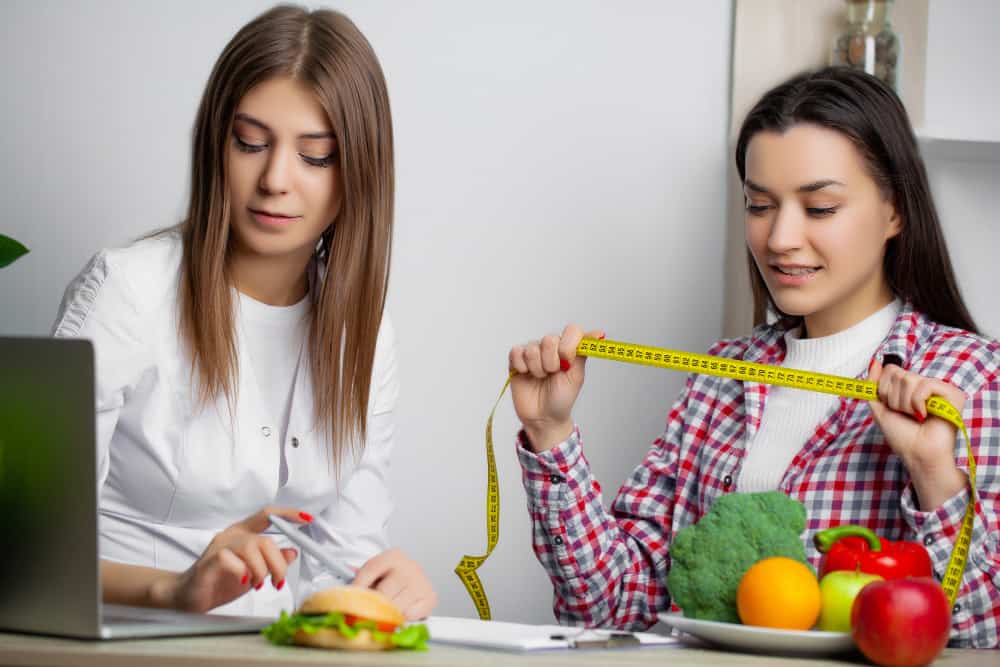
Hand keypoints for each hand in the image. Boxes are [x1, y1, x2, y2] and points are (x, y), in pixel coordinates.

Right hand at [153, 506, 306, 612]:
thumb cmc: (220, 582)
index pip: (268, 515)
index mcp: (243, 533)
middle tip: (277, 581)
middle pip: (265, 539)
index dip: (288, 514)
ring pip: (251, 547)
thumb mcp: (253, 572)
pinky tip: (243, 582)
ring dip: (261, 570)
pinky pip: (231, 560)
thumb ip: (270, 561)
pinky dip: (243, 572)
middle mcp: (232, 535)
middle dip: (277, 563)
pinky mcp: (209, 561)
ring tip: (257, 585)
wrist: (186, 596)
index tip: (307, 519)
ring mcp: (219, 546)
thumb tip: (293, 552)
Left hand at [351, 548, 436, 619]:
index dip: (358, 587)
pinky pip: (411, 614)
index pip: (371, 570)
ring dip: (388, 614)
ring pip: (398, 606)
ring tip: (383, 613)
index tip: (350, 601)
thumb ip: (360, 580)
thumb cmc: (388, 576)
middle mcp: (409, 566)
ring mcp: (421, 581)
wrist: (408, 575)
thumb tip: (344, 593)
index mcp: (393, 556)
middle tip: (366, 614)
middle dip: (373, 606)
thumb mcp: (373, 572)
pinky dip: (403, 617)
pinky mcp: (430, 596)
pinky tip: (399, 612)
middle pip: (385, 592)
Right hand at [508, 324, 603, 451]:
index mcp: (568, 348)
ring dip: (537, 368)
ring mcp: (533, 352)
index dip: (568, 346)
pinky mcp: (516, 359)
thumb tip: (600, 334)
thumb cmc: (562, 398)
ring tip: (540, 378)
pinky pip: (516, 352)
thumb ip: (582, 352)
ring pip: (532, 348)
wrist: (544, 417)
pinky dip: (522, 366)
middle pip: (549, 339)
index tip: (567, 363)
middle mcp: (551, 347)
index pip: (571, 331)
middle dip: (551, 362)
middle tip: (552, 374)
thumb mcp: (576, 376)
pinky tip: (527, 374)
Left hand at [868, 358, 967, 507]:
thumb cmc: (901, 435)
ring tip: (915, 416)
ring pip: (908, 379)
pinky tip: (925, 415)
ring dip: (904, 403)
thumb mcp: (879, 407)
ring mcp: (939, 388)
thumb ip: (874, 384)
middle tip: (905, 414)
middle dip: (893, 398)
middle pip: (897, 373)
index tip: (891, 407)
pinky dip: (917, 403)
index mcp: (909, 387)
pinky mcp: (952, 394)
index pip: (890, 370)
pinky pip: (925, 385)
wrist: (917, 454)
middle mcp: (925, 385)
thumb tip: (875, 361)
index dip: (883, 390)